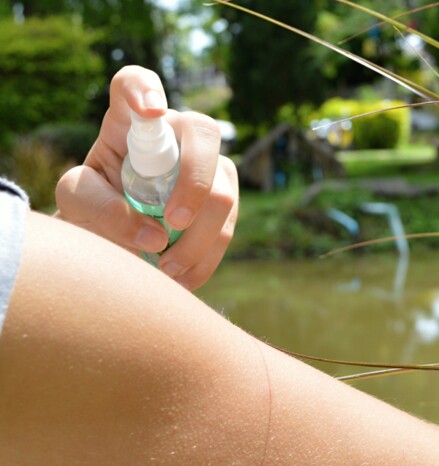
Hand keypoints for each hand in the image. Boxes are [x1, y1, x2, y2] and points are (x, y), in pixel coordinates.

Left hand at [55, 65, 238, 289]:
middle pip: (203, 134)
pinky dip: (207, 258)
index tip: (151, 113)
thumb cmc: (92, 207)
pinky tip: (182, 277)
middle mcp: (175, 136)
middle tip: (173, 221)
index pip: (135, 83)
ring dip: (200, 237)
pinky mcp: (223, 202)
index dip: (145, 89)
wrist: (113, 239)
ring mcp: (206, 167)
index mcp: (128, 123)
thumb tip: (155, 235)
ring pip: (224, 190)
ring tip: (167, 268)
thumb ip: (101, 210)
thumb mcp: (77, 205)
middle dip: (196, 181)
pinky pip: (229, 227)